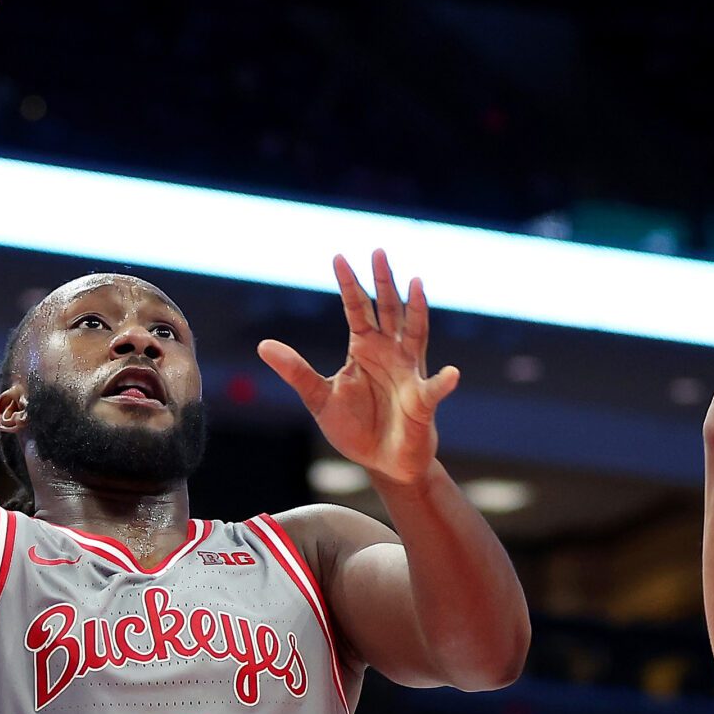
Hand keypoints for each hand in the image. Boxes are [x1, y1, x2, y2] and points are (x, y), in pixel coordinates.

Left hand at [259, 250, 460, 489]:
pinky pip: (433, 390)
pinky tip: (451, 374)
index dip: (349, 285)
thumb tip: (262, 345)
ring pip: (415, 332)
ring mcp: (409, 373)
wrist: (382, 462)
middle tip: (378, 251)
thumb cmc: (355, 427)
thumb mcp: (318, 398)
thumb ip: (296, 372)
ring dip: (416, 308)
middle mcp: (390, 352)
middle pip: (388, 309)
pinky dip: (442, 383)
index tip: (338, 258)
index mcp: (364, 348)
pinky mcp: (422, 402)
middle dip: (383, 281)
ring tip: (416, 283)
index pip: (356, 309)